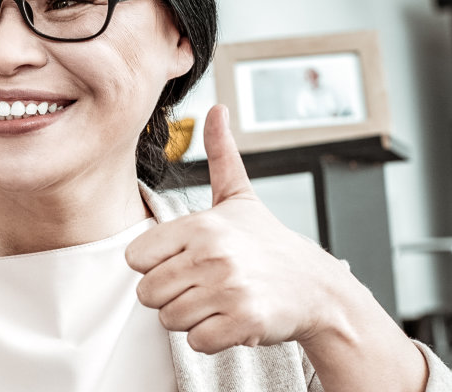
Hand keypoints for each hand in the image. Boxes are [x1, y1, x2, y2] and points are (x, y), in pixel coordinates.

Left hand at [124, 105, 367, 353]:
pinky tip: (230, 319)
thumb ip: (221, 155)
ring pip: (169, 320)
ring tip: (218, 301)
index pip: (135, 258)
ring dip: (191, 318)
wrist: (317, 287)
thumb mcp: (240, 198)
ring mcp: (228, 289)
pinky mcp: (243, 322)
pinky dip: (210, 337)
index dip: (156, 265)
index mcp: (202, 225)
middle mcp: (213, 254)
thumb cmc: (269, 244)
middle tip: (203, 286)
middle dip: (171, 295)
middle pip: (147, 293)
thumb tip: (216, 110)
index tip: (184, 262)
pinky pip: (196, 341)